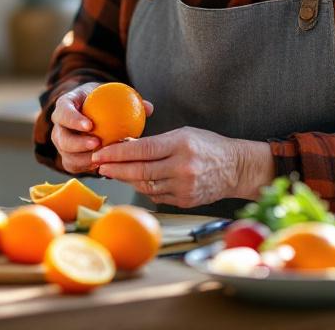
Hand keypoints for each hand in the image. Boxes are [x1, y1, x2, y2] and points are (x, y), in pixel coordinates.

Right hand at [50, 82, 153, 174]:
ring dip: (84, 159)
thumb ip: (129, 100)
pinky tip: (104, 167)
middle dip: (77, 143)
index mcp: (65, 106)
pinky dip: (88, 168)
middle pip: (61, 137)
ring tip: (104, 159)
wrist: (92, 112)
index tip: (90, 124)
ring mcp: (62, 144)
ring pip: (67, 155)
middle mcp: (59, 126)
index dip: (73, 119)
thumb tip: (148, 108)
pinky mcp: (68, 158)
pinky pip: (75, 166)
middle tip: (97, 144)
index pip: (63, 111)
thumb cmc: (102, 101)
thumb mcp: (112, 94)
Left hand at [92, 127, 271, 208]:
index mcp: (181, 145)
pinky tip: (136, 181)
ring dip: (126, 180)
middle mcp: (182, 168)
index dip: (117, 153)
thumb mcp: (183, 135)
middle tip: (98, 165)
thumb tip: (125, 145)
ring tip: (112, 172)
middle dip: (115, 169)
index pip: (142, 150)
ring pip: (145, 186)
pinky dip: (144, 188)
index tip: (100, 153)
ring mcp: (184, 187)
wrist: (236, 168)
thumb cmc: (208, 146)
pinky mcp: (185, 201)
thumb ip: (155, 142)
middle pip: (140, 171)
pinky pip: (157, 195)